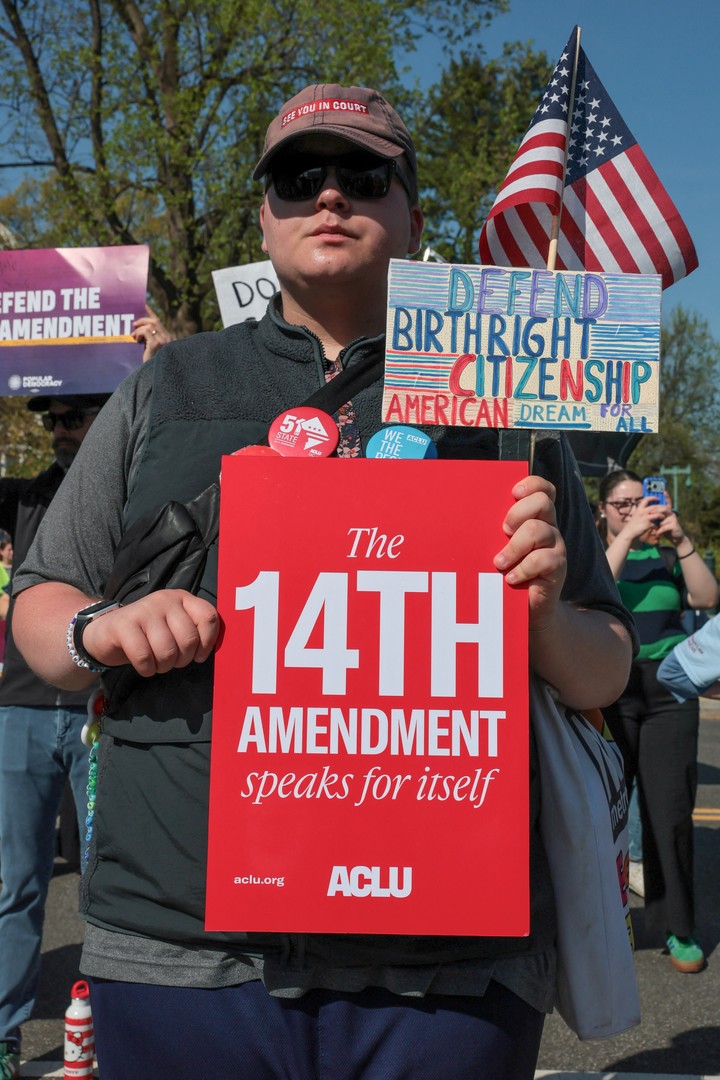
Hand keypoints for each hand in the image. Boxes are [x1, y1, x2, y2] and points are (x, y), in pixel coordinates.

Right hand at [82, 589, 218, 677]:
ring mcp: (144, 610)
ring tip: (156, 663)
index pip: (209, 617)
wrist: (106, 631)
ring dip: (163, 666)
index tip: (198, 655)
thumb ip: (193, 631)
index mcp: (182, 598)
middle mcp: (165, 600)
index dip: (208, 642)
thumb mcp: (173, 626)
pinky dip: (146, 669)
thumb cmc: (147, 634)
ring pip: (167, 651)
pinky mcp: (124, 624)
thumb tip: (213, 651)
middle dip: (182, 660)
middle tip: (171, 661)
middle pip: (188, 639)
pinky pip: (144, 657)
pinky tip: (143, 666)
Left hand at [132, 304, 172, 361]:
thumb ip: (149, 338)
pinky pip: (146, 332)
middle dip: (142, 320)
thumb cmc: (150, 362)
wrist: (152, 373)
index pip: (159, 321)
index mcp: (167, 338)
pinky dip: (139, 333)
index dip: (151, 313)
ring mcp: (163, 341)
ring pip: (149, 326)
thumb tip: (138, 327)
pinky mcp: (156, 344)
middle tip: (134, 325)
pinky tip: (136, 340)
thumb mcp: (151, 347)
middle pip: (154, 321)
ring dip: (139, 329)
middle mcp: (167, 338)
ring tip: (134, 336)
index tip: (145, 305)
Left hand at [493, 475, 566, 630]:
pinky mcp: (558, 566)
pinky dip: (523, 568)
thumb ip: (488, 531)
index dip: (532, 485)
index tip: (514, 493)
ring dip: (514, 546)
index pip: (542, 489)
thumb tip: (457, 516)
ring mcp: (554, 545)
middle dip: (518, 513)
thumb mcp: (494, 548)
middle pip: (542, 502)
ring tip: (499, 562)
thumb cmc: (503, 573)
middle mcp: (548, 526)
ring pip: (539, 530)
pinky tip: (511, 579)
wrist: (523, 609)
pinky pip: (544, 559)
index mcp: (533, 516)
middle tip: (503, 530)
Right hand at [619, 495, 670, 543]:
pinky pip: (655, 523)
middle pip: (654, 506)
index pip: (646, 499)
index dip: (653, 498)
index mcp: (639, 509)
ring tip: (663, 516)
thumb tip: (649, 510)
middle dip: (661, 507)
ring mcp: (645, 518)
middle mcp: (642, 512)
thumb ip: (641, 512)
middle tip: (666, 508)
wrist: (629, 532)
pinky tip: (659, 525)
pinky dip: (658, 524)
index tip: (657, 498)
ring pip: (657, 514)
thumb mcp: (636, 515)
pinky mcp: (647, 524)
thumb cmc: (632, 524)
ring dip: (662, 515)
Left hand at [651, 497, 684, 545]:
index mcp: (668, 512)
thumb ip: (658, 517)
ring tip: (654, 528)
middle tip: (649, 513)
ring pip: (662, 519)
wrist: (675, 538)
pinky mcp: (675, 525)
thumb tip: (649, 512)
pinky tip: (657, 534)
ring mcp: (674, 519)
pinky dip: (659, 531)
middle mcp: (672, 514)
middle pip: (663, 509)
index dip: (667, 497)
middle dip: (656, 511)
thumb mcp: (661, 522)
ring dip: (658, 524)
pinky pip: (664, 526)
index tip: (664, 491)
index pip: (668, 503)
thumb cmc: (666, 529)